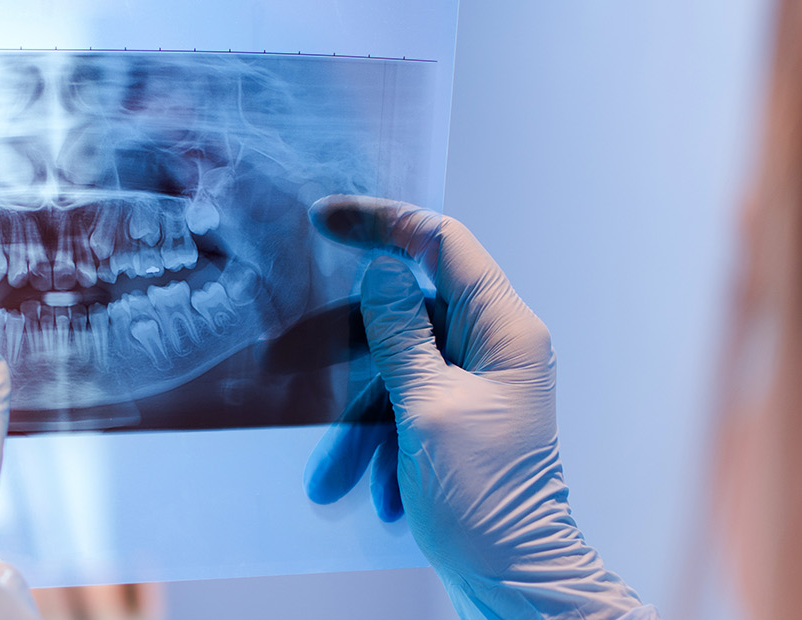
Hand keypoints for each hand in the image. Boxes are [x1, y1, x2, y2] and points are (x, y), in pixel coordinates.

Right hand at [303, 196, 646, 619]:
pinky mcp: (459, 422)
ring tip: (331, 476)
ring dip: (358, 423)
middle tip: (287, 361)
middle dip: (349, 354)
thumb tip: (382, 270)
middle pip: (406, 313)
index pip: (443, 242)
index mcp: (505, 330)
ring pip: (396, 371)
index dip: (383, 221)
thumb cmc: (486, 502)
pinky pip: (403, 409)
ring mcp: (478, 386)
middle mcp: (496, 347)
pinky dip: (377, 445)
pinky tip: (365, 490)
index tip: (325, 218)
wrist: (515, 584)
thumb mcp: (426, 409)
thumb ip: (399, 333)